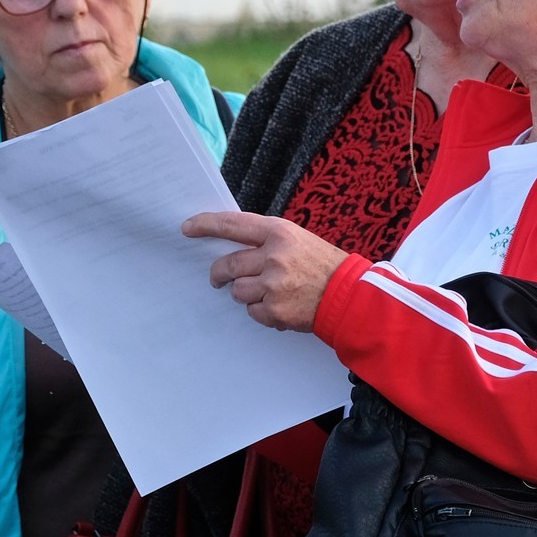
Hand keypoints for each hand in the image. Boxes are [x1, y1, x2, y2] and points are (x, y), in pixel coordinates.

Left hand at [183, 211, 347, 332]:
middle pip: (228, 264)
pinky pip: (252, 312)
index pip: (233, 225)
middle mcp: (274, 257)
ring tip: (269, 293)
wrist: (349, 295)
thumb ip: (267, 241)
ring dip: (246, 294)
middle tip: (218, 278)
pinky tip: (281, 306)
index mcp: (279, 233)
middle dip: (219, 274)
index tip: (188, 228)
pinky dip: (262, 312)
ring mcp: (273, 285)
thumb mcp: (298, 240)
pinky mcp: (275, 310)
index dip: (206, 225)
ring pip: (237, 291)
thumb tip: (233, 248)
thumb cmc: (323, 265)